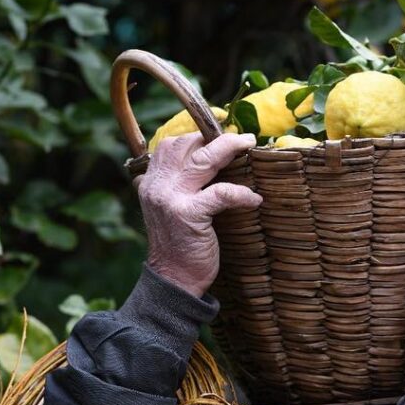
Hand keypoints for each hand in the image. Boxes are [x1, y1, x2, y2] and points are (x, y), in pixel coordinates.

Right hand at [137, 131, 260, 296]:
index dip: (195, 132)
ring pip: (203, 159)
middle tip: (240, 138)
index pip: (170, 144)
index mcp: (151, 182)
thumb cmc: (180, 244)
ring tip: (248, 144)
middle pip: (185, 144)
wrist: (173, 279)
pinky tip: (254, 199)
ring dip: (228, 147)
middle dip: (214, 136)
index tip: (218, 125)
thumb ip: (179, 186)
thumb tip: (207, 163)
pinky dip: (241, 193)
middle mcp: (157, 185)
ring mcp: (171, 198)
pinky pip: (221, 193)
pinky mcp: (188, 214)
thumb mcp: (171, 209)